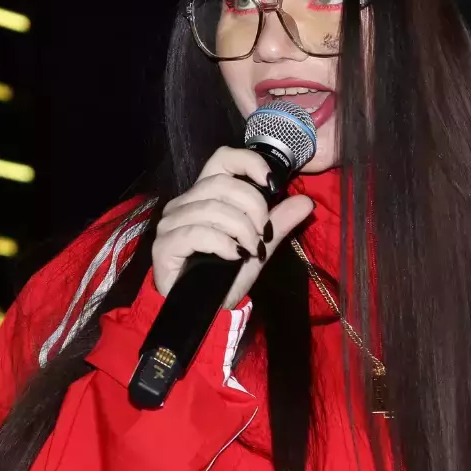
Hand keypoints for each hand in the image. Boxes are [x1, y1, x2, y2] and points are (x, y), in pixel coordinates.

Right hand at [152, 147, 314, 308]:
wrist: (204, 312)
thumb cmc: (225, 276)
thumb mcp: (259, 247)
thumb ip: (278, 222)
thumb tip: (306, 201)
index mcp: (206, 195)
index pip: (222, 158)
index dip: (248, 162)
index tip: (272, 183)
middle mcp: (184, 203)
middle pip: (221, 184)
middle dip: (252, 206)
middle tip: (264, 233)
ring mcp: (171, 223)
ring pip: (211, 208)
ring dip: (241, 229)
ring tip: (251, 249)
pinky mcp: (164, 244)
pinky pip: (197, 233)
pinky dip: (222, 244)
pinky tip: (233, 256)